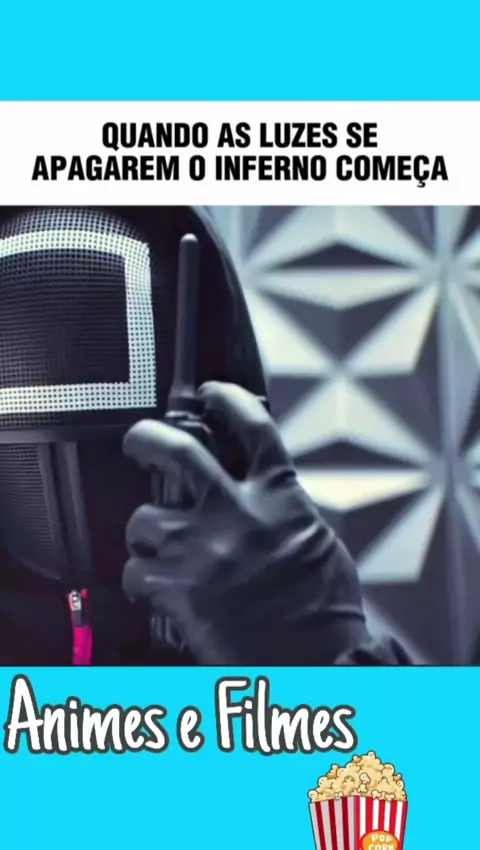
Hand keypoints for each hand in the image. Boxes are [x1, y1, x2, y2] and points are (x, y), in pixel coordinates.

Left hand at [122, 382, 368, 664]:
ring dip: (144, 532)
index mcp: (279, 496)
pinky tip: (156, 588)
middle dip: (147, 437)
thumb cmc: (324, 609)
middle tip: (139, 441)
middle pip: (175, 451)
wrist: (316, 662)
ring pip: (141, 518)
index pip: (251, 426)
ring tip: (156, 547)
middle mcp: (236, 512)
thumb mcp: (317, 541)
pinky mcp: (179, 587)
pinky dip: (140, 579)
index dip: (226, 399)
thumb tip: (264, 496)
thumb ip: (283, 510)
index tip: (209, 393)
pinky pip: (135, 571)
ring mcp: (202, 548)